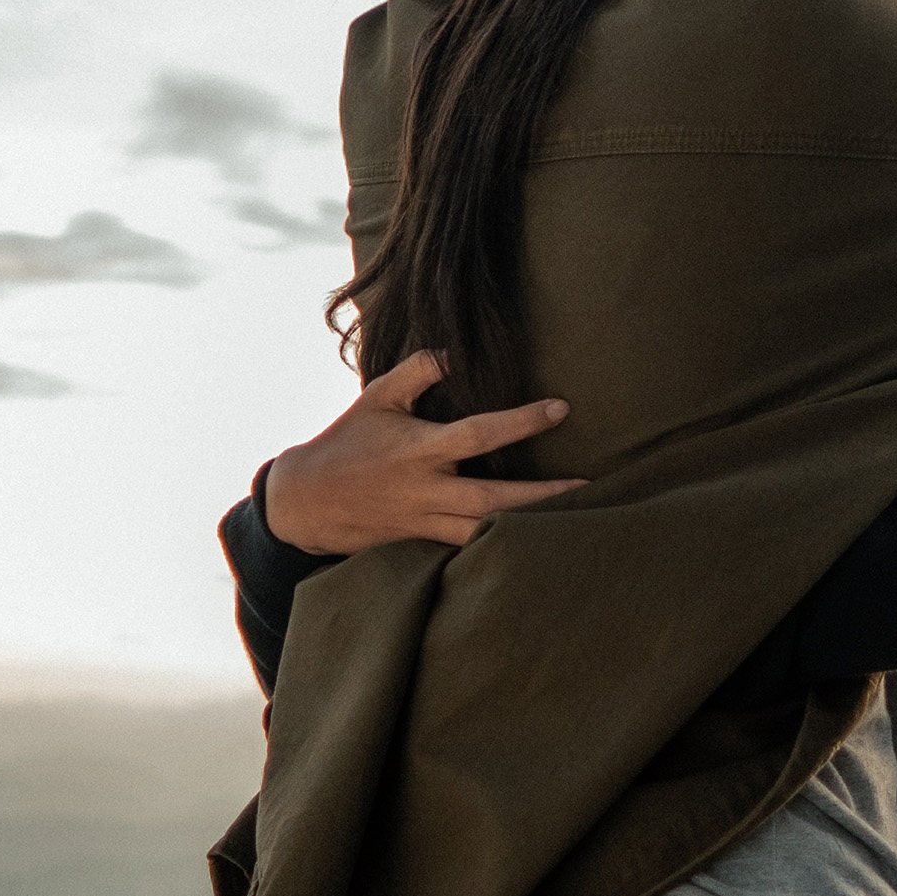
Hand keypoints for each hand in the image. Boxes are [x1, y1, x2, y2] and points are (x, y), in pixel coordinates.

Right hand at [263, 350, 584, 554]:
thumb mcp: (377, 396)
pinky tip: (535, 540)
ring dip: (531, 527)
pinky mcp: (425, 539)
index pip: (480, 434)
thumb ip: (418, 371)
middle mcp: (428, 489)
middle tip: (589, 488)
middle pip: (496, 498)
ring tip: (575, 521)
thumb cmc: (347, 441)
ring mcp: (427, 519)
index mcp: (420, 449)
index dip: (522, 422)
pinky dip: (503, 542)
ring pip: (488, 530)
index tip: (560, 409)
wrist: (307, 503)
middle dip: (544, 495)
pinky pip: (472, 544)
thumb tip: (456, 351)